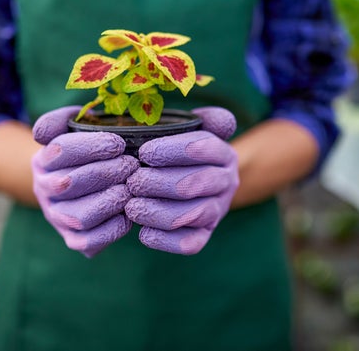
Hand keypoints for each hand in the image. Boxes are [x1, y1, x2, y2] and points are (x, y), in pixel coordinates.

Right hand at [32, 106, 138, 257]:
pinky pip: (89, 242)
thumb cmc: (84, 149)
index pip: (60, 150)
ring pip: (79, 217)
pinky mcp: (72, 239)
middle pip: (69, 184)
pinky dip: (113, 228)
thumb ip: (59, 119)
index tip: (118, 144)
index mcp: (43, 160)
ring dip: (109, 201)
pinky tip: (128, 212)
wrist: (77, 179)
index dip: (92, 146)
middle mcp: (44, 191)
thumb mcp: (71, 125)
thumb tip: (41, 133)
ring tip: (130, 189)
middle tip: (131, 165)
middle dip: (105, 172)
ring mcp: (57, 217)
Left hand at [125, 107, 238, 254]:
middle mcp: (226, 182)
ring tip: (132, 207)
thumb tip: (207, 115)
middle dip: (158, 183)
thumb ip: (197, 117)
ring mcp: (217, 210)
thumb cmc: (179, 151)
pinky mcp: (205, 235)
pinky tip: (143, 232)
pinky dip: (165, 240)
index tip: (143, 152)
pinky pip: (191, 243)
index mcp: (222, 152)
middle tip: (132, 181)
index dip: (172, 150)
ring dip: (158, 211)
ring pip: (192, 214)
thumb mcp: (188, 127)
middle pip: (194, 183)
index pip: (203, 147)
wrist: (195, 183)